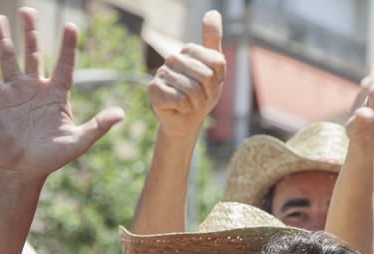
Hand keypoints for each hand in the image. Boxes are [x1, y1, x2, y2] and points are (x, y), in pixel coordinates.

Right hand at [0, 8, 124, 175]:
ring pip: (8, 59)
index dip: (69, 46)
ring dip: (2, 40)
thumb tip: (121, 114)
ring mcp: (16, 92)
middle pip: (34, 53)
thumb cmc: (53, 157)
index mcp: (57, 94)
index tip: (71, 26)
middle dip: (31, 32)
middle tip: (27, 10)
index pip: (65, 64)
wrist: (24, 170)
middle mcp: (36, 87)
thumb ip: (98, 126)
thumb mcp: (78, 142)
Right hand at [148, 11, 224, 137]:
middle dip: (208, 94)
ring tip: (190, 104)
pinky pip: (180, 100)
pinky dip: (185, 109)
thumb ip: (213, 42)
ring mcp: (161, 73)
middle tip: (200, 99)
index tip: (211, 85)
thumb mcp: (214, 69)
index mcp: (189, 50)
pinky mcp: (154, 90)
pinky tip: (179, 108)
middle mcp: (173, 58)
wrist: (186, 121)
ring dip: (197, 103)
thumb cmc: (201, 95)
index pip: (217, 62)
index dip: (219, 80)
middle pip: (206, 76)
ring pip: (193, 90)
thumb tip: (212, 12)